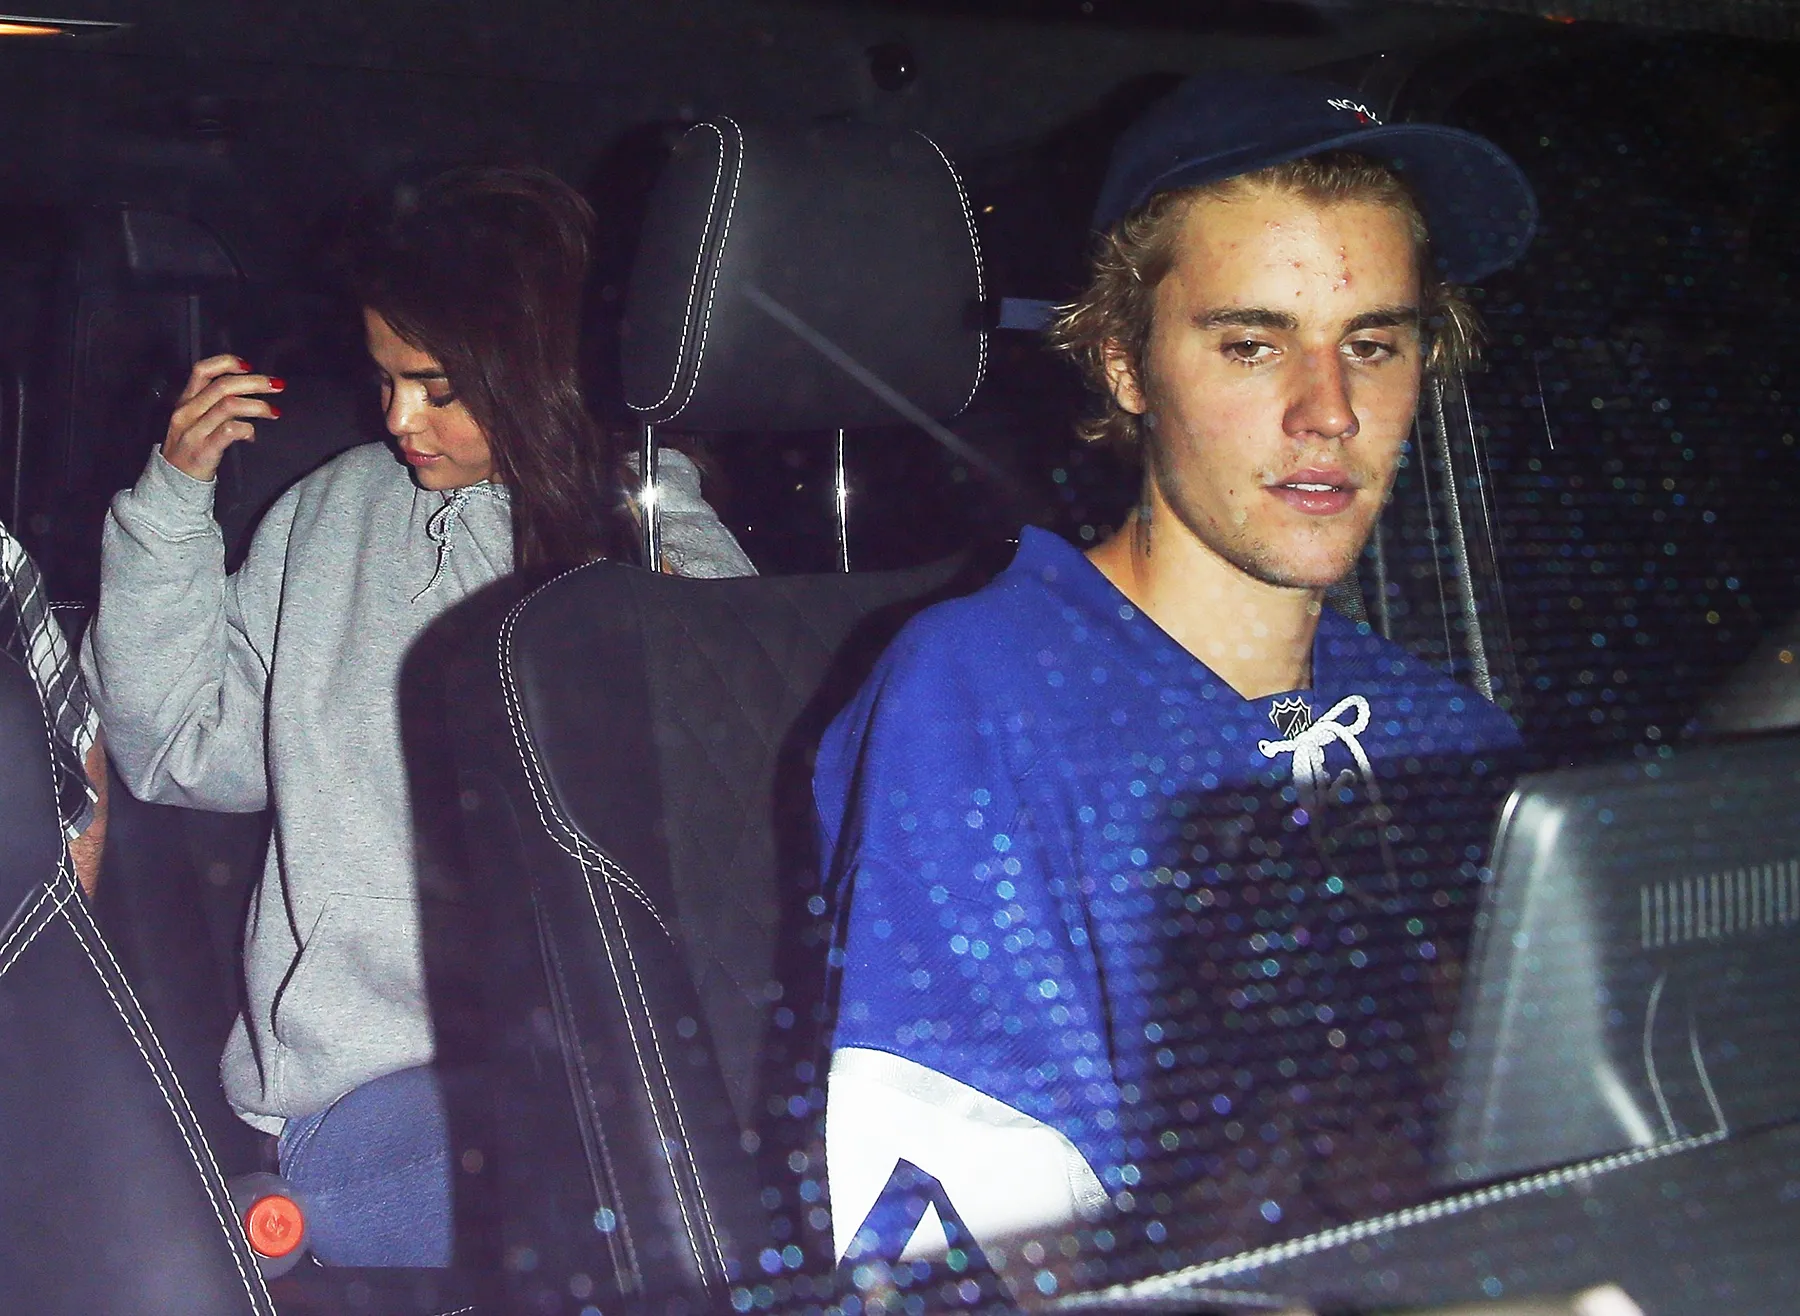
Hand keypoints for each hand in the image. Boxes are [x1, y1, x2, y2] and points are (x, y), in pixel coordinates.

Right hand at [161, 355, 283, 482]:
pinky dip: (247, 430)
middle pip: (223, 386)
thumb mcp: (195, 421)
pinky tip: (252, 437)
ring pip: (229, 406)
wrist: (174, 482)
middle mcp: (187, 412)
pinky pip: (229, 431)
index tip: (249, 366)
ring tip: (274, 412)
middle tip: (278, 385)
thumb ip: (215, 405)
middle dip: (255, 382)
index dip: (226, 363)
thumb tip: (248, 395)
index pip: (201, 370)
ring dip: (258, 406)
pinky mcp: (203, 450)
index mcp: (185, 401)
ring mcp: (194, 431)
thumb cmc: (191, 448)